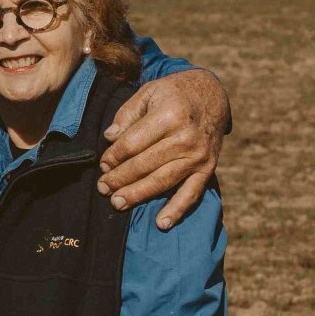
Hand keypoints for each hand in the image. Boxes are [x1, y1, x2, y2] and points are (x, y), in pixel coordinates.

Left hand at [98, 68, 230, 228]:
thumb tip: (109, 138)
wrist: (212, 94)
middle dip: (119, 179)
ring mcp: (198, 155)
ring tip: (117, 203)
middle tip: (102, 188)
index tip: (102, 165)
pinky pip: (191, 193)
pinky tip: (162, 224)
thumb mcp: (149, 91)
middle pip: (144, 165)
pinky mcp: (207, 168)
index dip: (113, 157)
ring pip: (162, 181)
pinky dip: (177, 210)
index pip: (132, 144)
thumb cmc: (174, 92)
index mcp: (169, 115)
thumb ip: (127, 114)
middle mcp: (185, 137)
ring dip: (137, 195)